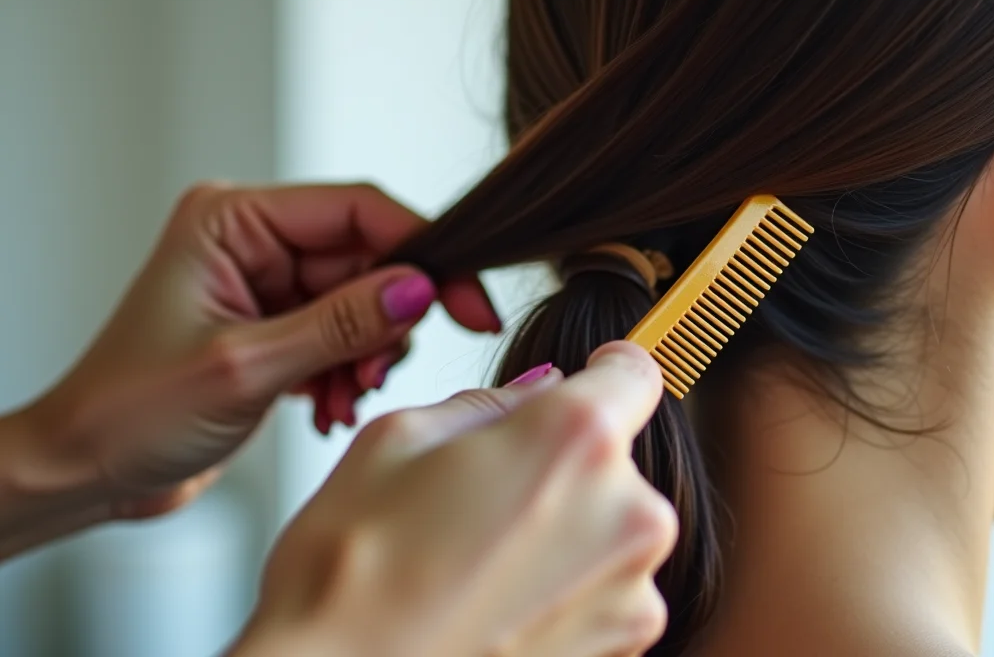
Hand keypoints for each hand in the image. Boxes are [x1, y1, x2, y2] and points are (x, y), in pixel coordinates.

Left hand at [12, 182, 498, 524]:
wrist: (84, 471)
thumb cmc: (131, 411)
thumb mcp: (246, 367)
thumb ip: (341, 324)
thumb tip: (421, 291)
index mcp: (234, 219)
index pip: (357, 210)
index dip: (423, 254)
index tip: (469, 304)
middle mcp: (255, 240)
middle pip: (369, 259)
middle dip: (386, 324)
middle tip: (377, 375)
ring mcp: (268, 283)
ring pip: (366, 302)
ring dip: (368, 356)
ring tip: (341, 400)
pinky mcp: (278, 324)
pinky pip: (347, 334)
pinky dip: (350, 372)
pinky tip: (328, 408)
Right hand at [233, 342, 675, 656]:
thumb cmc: (350, 573)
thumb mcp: (396, 439)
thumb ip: (492, 403)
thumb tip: (543, 389)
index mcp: (577, 438)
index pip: (635, 374)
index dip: (605, 372)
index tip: (586, 382)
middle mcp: (629, 513)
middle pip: (615, 463)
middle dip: (563, 469)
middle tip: (483, 500)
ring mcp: (634, 592)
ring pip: (610, 532)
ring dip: (565, 537)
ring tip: (480, 565)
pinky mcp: (626, 649)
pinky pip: (607, 595)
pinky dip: (564, 595)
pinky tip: (496, 606)